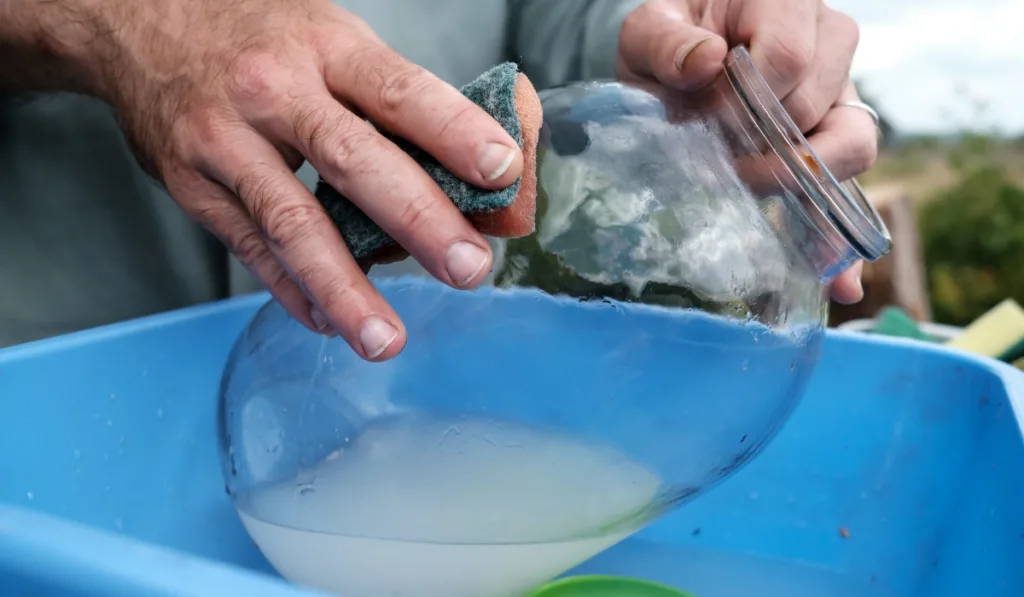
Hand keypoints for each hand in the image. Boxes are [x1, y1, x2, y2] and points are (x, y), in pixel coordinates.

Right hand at [77, 0, 523, 359]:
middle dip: (418, 219)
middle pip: (353, 161)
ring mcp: (225, 141)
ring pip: (292, 223)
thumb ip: (396, 103)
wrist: (140, 20)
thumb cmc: (261, 35)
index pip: (400, 92)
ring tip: (387, 339)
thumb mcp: (331, 39)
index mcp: (324, 47)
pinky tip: (328, 322)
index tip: (503, 171)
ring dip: (344, 288)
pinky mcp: (194, 185)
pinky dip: (293, 291)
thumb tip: (477, 174)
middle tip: (468, 268)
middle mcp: (272, 91)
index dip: (454, 131)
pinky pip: (251, 249)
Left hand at [617, 0, 873, 303]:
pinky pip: (850, 184)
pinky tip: (835, 283)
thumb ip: (667, 42)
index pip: (789, 60)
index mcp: (784, 3)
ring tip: (775, 234)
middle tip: (726, 175)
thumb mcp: (648, 32)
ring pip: (851, 146)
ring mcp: (838, 91)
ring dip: (810, 193)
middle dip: (773, 155)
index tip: (709, 134)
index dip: (750, 108)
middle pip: (825, 108)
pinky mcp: (832, 137)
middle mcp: (827, 42)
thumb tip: (708, 62)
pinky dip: (839, 236)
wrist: (672, 58)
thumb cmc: (665, 39)